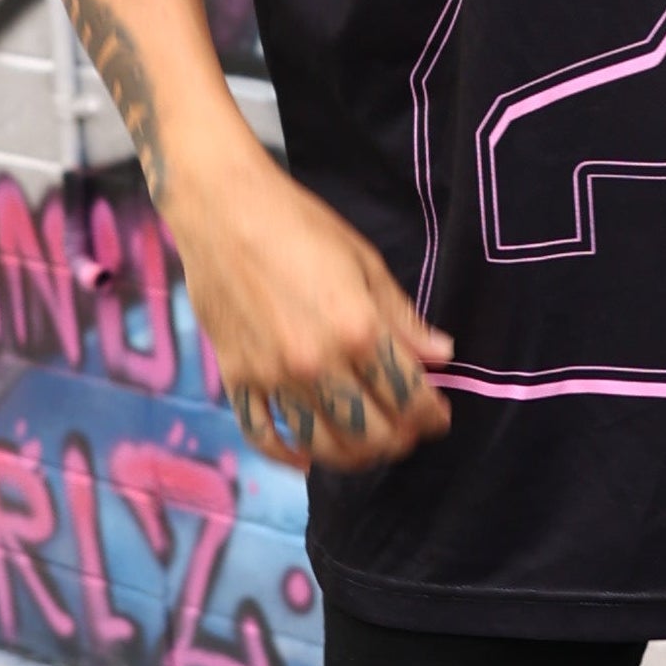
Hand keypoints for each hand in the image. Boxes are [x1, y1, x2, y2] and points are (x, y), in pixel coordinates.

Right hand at [165, 132, 452, 476]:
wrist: (222, 208)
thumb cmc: (300, 225)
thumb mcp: (365, 263)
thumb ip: (403, 319)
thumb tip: (443, 356)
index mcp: (359, 329)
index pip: (410, 397)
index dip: (432, 415)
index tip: (439, 416)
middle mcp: (318, 363)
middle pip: (371, 433)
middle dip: (399, 440)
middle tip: (407, 431)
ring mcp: (273, 376)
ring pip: (322, 446)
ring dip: (353, 456)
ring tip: (367, 445)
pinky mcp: (237, 378)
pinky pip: (262, 435)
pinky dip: (287, 456)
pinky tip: (307, 457)